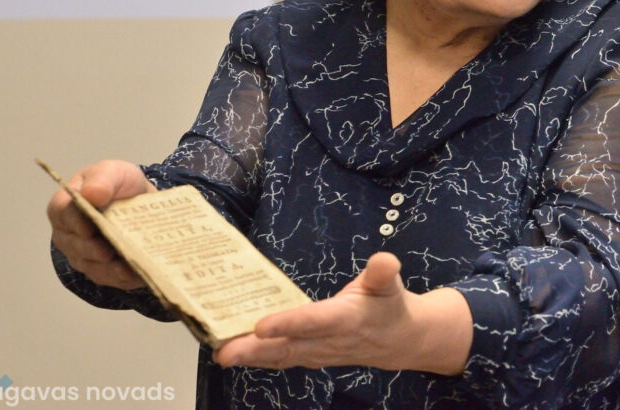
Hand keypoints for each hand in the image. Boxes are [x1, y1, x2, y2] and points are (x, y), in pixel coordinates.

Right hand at [46, 159, 153, 289]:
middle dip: (92, 250)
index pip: (62, 213)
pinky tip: (137, 275)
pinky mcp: (101, 271)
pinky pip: (109, 278)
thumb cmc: (119, 186)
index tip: (89, 228)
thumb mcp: (114, 173)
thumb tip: (91, 194)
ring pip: (92, 266)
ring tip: (126, 267)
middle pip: (76, 245)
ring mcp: (83, 256)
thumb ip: (102, 180)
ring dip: (109, 269)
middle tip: (107, 251)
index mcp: (65, 206)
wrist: (139, 202)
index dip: (75, 222)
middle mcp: (69, 235)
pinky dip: (123, 278)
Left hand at [214, 252, 471, 375]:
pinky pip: (280, 359)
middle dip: (254, 350)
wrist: (398, 341)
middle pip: (287, 346)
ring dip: (250, 357)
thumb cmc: (388, 305)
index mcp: (345, 319)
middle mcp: (327, 341)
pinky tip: (232, 354)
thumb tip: (384, 261)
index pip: (314, 322)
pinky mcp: (309, 356)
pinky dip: (257, 358)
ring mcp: (316, 353)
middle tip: (224, 351)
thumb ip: (383, 273)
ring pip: (280, 356)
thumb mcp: (390, 284)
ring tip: (220, 353)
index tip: (261, 326)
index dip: (288, 324)